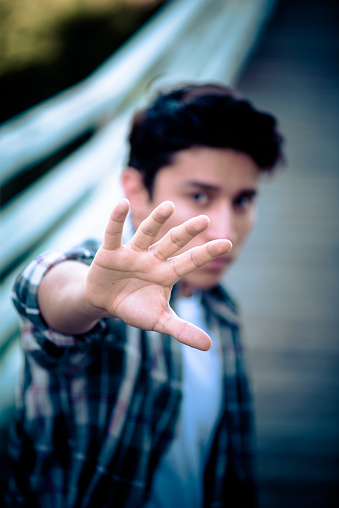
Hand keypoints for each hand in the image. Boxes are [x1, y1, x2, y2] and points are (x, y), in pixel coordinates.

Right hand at [84, 199, 231, 349]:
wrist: (105, 303)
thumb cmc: (135, 308)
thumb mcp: (159, 321)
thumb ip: (182, 330)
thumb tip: (209, 346)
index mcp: (166, 273)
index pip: (190, 261)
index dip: (207, 253)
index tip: (228, 243)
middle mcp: (152, 259)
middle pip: (172, 243)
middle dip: (187, 232)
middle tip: (204, 220)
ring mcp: (132, 253)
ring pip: (146, 233)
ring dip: (157, 220)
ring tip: (169, 206)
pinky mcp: (110, 252)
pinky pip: (114, 234)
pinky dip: (116, 220)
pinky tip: (122, 204)